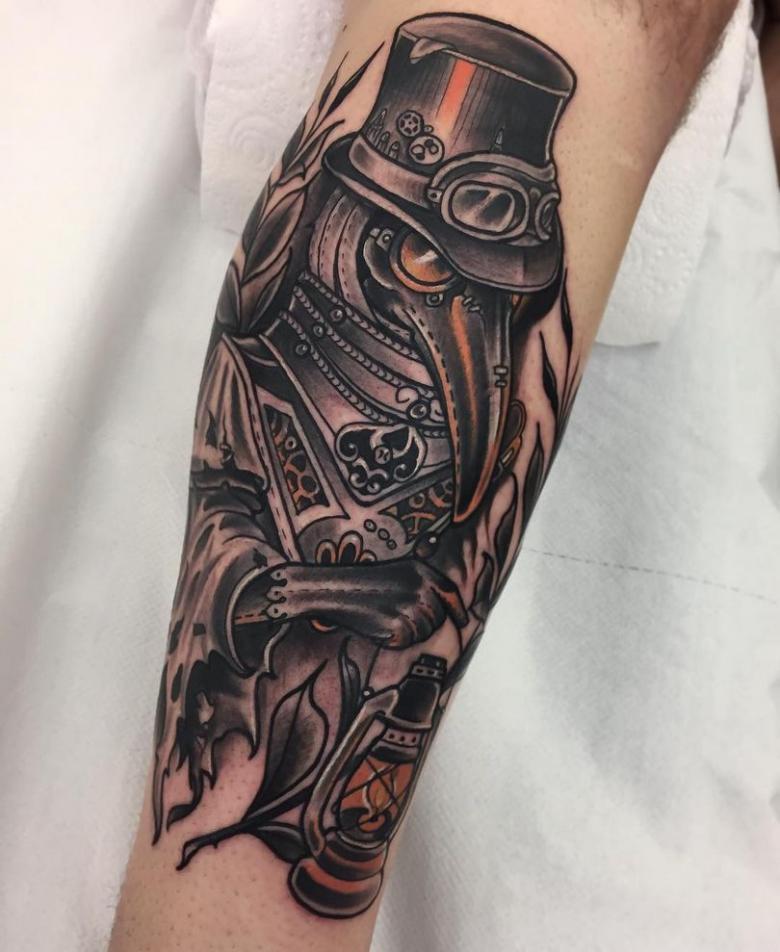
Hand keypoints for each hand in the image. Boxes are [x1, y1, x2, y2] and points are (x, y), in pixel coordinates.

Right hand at [236, 559, 467, 647]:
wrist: (332, 589)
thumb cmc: (361, 582)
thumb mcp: (397, 573)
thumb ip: (422, 587)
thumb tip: (447, 609)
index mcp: (421, 570)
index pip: (450, 594)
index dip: (458, 610)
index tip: (463, 620)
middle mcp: (421, 587)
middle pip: (437, 618)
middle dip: (422, 622)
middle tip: (392, 615)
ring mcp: (411, 607)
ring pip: (423, 633)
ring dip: (406, 632)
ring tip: (382, 618)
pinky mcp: (399, 625)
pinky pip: (405, 642)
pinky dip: (392, 640)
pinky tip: (377, 627)